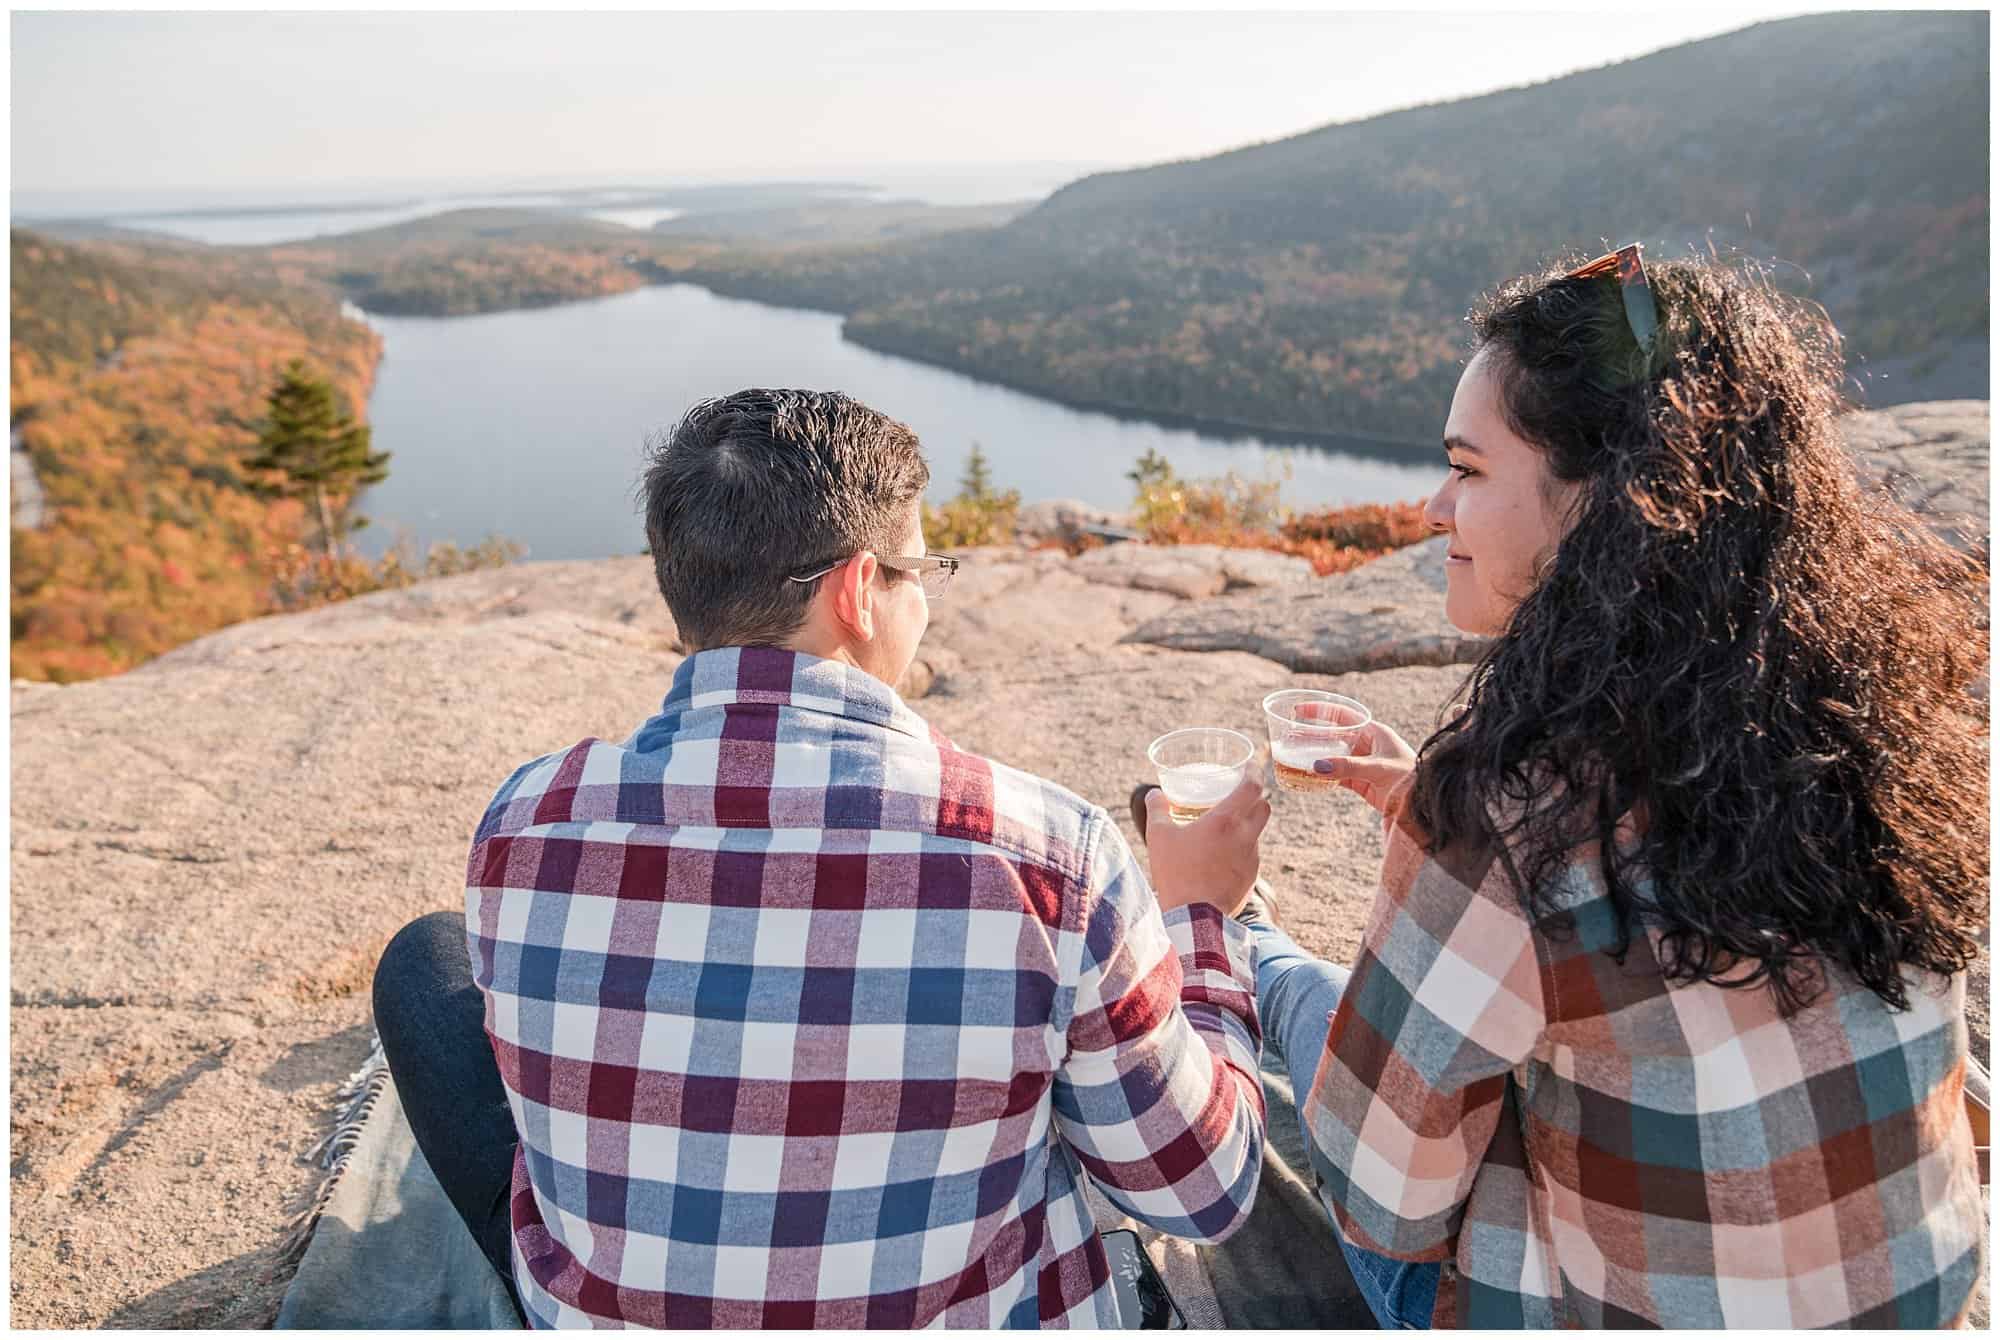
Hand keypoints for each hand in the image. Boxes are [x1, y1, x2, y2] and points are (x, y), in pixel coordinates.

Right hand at [1145, 776, 1271, 917]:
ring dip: (1247, 824)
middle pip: (1264, 806)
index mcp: (1226, 820)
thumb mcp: (1159, 837)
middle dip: (1255, 797)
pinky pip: (1251, 854)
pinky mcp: (1251, 878)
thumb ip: (1157, 809)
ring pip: (1257, 831)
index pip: (1253, 786)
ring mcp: (1252, 858)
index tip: (1248, 766)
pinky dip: (1241, 849)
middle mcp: (1245, 836)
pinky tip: (1222, 856)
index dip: (1253, 772)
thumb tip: (1154, 793)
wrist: (1194, 919)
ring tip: (1226, 828)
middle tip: (1238, 795)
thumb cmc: (1176, 874)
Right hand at [1301, 702, 1415, 813]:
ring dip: (1315, 758)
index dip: (1320, 710)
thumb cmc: (1409, 778)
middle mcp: (1367, 745)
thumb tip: (1316, 766)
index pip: (1342, 715)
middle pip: (1334, 736)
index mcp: (1374, 731)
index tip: (1299, 710)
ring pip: (1333, 757)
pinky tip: (1308, 777)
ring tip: (1293, 757)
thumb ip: (1348, 767)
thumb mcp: (1378, 768)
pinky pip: (1337, 776)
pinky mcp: (1362, 782)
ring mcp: (1363, 764)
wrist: (1423, 804)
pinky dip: (1323, 777)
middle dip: (1313, 736)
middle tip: (1290, 737)